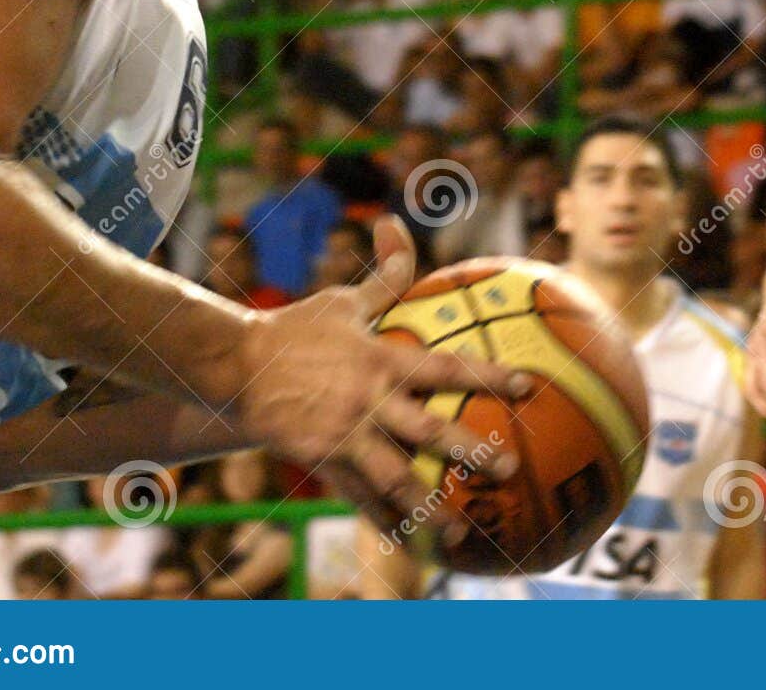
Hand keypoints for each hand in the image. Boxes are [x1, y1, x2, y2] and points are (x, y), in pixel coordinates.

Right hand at [234, 216, 525, 537]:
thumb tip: (397, 221)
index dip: (488, 374)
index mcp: (381, 360)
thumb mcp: (344, 300)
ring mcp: (345, 436)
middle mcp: (368, 401)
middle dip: (470, 449)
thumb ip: (384, 274)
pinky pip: (360, 498)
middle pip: (427, 429)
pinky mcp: (324, 462)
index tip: (528, 385)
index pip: (445, 366)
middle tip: (509, 467)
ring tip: (462, 537)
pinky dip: (386, 521)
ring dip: (430, 509)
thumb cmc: (298, 331)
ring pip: (394, 478)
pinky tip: (411, 545)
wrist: (237, 369)